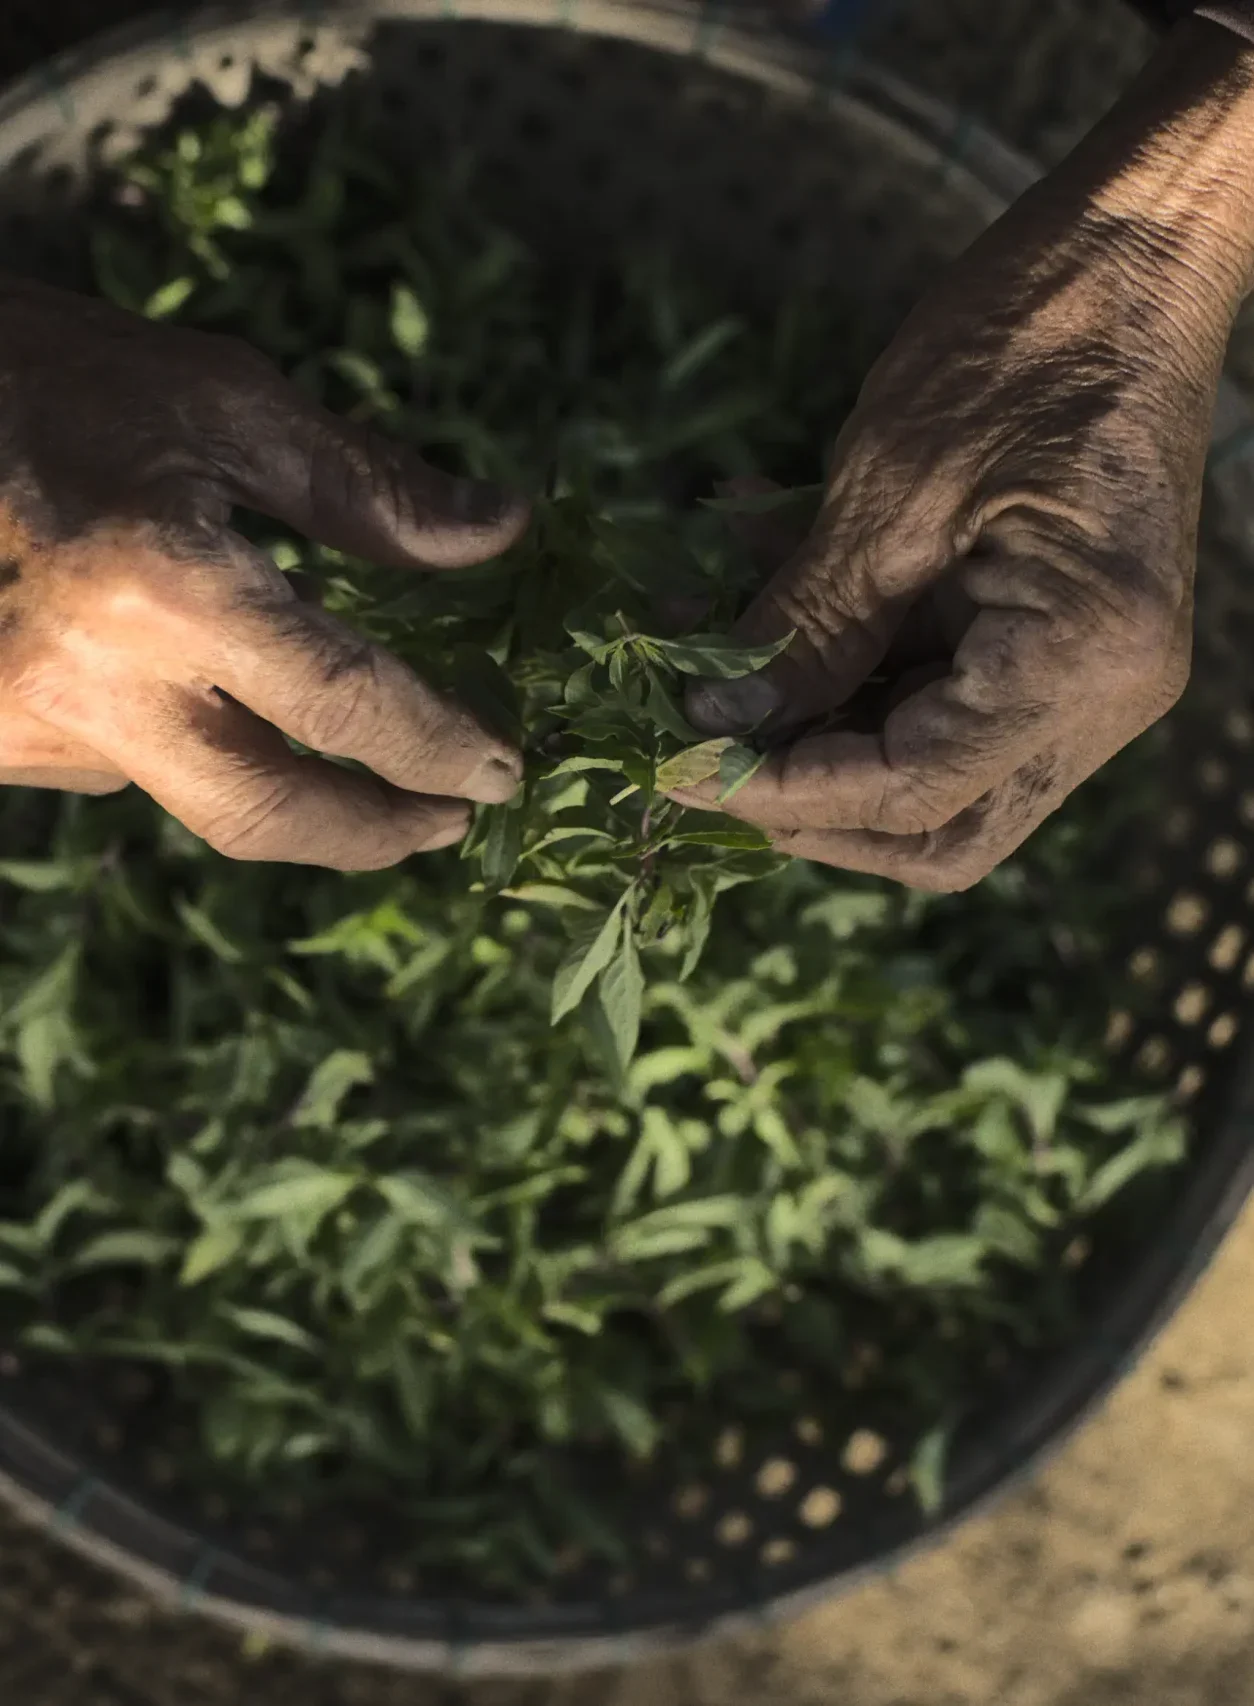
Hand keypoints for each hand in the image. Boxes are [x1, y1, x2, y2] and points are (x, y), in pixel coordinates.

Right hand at [0, 272, 529, 869]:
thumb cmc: (39, 374)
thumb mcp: (213, 400)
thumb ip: (365, 486)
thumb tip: (500, 530)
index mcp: (163, 586)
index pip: (343, 703)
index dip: (441, 745)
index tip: (502, 768)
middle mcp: (87, 682)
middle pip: (263, 815)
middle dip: (372, 836)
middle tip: (446, 823)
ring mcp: (18, 726)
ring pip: (185, 792)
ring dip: (270, 773)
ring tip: (320, 731)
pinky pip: (111, 764)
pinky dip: (168, 733)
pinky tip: (164, 671)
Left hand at [665, 19, 1253, 890]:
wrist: (1133, 249)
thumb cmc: (1028, 339)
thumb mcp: (892, 486)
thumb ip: (809, 625)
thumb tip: (720, 719)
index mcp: (1079, 663)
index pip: (912, 791)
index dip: (782, 792)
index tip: (675, 767)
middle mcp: (1100, 699)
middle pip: (936, 828)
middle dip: (809, 804)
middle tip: (705, 753)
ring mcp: (1084, 675)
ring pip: (929, 772)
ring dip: (813, 726)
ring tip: (709, 644)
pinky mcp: (1054, 638)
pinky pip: (937, 692)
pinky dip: (845, 659)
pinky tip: (764, 572)